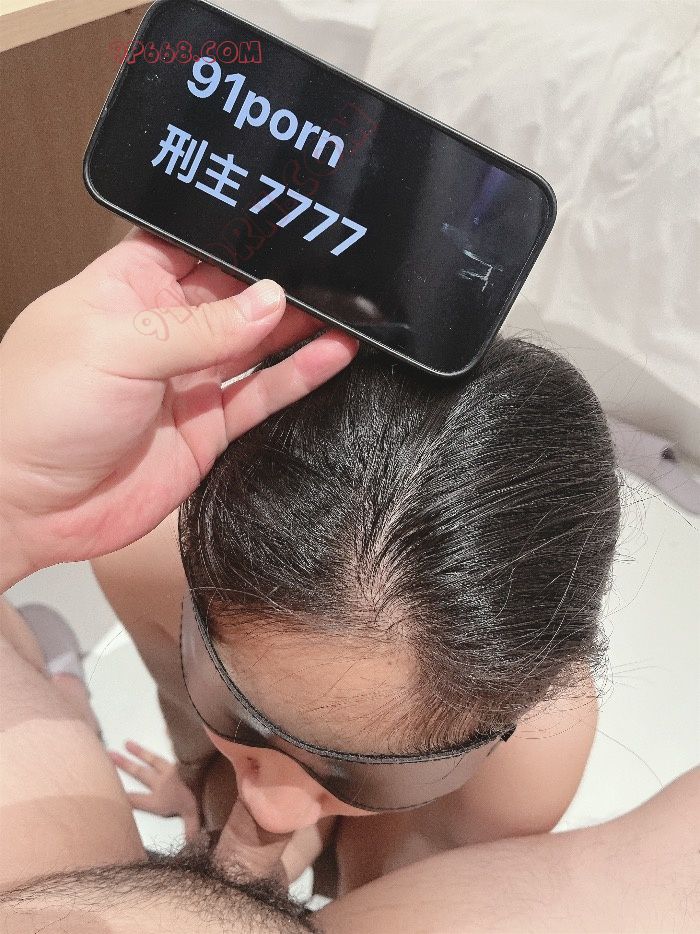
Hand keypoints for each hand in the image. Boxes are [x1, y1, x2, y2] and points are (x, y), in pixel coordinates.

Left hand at [0, 229, 356, 582]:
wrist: (24, 504)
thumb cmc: (35, 411)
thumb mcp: (117, 346)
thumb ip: (200, 327)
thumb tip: (268, 302)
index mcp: (129, 287)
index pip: (196, 245)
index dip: (241, 234)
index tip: (293, 222)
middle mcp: (164, 329)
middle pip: (237, 294)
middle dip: (282, 281)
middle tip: (336, 269)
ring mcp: (188, 379)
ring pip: (257, 344)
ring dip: (300, 327)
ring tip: (350, 309)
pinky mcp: (207, 427)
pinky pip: (261, 395)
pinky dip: (298, 377)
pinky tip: (331, 356)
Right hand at [109, 740, 200, 839]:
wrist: (208, 777)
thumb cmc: (197, 799)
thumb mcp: (193, 816)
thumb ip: (189, 829)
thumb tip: (190, 845)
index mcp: (159, 799)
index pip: (136, 799)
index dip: (122, 797)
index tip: (109, 791)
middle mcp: (160, 782)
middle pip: (139, 773)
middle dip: (123, 765)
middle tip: (109, 754)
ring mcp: (169, 768)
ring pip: (151, 759)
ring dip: (138, 751)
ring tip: (126, 742)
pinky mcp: (179, 758)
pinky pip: (169, 749)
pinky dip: (165, 739)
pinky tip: (163, 730)